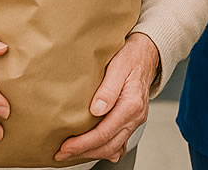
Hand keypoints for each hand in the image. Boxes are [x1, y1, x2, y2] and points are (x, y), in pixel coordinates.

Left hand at [54, 32, 158, 162]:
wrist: (146, 53)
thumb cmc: (131, 56)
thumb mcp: (118, 65)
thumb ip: (108, 88)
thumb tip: (96, 109)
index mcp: (132, 104)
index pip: (104, 133)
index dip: (83, 143)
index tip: (65, 147)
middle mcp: (136, 117)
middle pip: (108, 146)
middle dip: (83, 152)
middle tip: (62, 153)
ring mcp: (135, 121)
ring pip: (114, 148)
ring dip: (93, 153)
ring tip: (73, 152)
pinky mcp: (131, 121)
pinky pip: (119, 143)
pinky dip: (104, 149)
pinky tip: (91, 147)